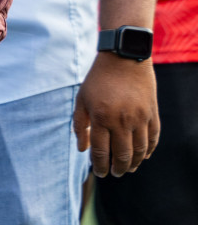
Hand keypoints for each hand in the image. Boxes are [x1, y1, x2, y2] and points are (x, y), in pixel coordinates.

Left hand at [75, 53, 159, 176]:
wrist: (123, 59)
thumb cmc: (98, 79)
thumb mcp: (82, 99)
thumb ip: (79, 125)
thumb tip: (82, 150)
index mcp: (101, 117)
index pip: (101, 151)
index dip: (99, 165)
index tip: (100, 173)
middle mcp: (121, 120)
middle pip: (121, 155)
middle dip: (117, 168)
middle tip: (114, 173)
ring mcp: (140, 118)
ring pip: (139, 151)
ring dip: (133, 163)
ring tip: (127, 169)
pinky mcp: (152, 114)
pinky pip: (153, 139)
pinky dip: (148, 151)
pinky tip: (142, 156)